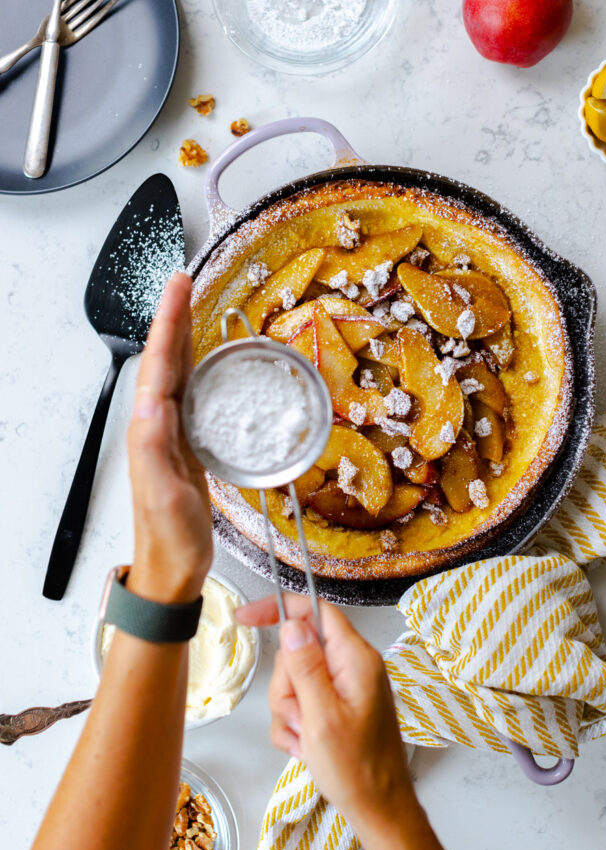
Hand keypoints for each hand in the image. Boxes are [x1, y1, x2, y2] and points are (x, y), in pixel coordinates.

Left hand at [126, 273, 212, 603]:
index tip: (179, 288)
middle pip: (166, 359)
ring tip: (194, 308)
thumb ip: (155, 448)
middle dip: (174, 318)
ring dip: (184, 338)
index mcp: (151, 429)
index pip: (160, 364)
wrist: (174, 567)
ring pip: (177, 372)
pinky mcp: (188, 444)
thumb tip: (153, 400)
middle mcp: (158, 425)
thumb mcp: (163, 492)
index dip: (169, 323)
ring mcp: (173, 433)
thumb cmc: (170, 535)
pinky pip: (192, 394)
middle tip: (185, 283)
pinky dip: (199, 369)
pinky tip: (210, 364)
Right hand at [236, 595, 415, 833]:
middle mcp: (353, 667)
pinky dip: (295, 726)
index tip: (246, 617)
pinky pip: (301, 704)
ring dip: (290, 712)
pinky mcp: (338, 706)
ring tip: (305, 739)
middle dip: (287, 687)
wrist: (379, 810)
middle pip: (298, 651)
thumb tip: (292, 624)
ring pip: (295, 681)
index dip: (280, 609)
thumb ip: (306, 667)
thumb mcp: (322, 717)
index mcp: (355, 659)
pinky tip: (306, 747)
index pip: (314, 611)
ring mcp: (346, 687)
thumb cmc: (358, 770)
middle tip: (299, 718)